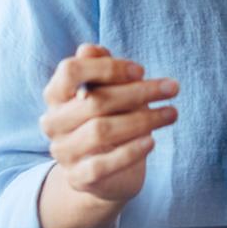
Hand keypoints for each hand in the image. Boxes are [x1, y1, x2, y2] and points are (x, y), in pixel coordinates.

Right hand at [36, 43, 178, 227]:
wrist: (104, 173)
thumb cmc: (109, 119)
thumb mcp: (108, 90)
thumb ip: (101, 69)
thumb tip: (90, 49)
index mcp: (56, 94)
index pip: (70, 70)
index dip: (107, 67)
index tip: (141, 70)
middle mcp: (53, 122)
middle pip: (94, 101)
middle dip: (138, 92)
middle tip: (172, 88)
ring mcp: (63, 152)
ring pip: (101, 131)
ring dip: (143, 120)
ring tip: (171, 113)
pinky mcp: (78, 178)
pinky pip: (103, 165)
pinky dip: (130, 152)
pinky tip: (152, 141)